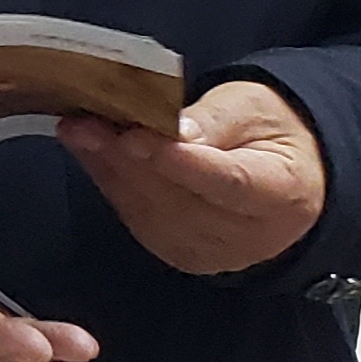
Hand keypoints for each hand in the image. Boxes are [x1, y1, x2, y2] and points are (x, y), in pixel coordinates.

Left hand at [58, 80, 326, 277]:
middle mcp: (248, 235)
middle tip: (86, 122)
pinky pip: (136, 217)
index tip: (136, 137)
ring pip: (150, 211)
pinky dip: (109, 181)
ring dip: (108, 169)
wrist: (279, 173)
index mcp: (281, 194)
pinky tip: (88, 150)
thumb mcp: (253, 108)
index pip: (228, 183)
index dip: (179, 163)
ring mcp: (210, 251)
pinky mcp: (179, 253)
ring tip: (78, 130)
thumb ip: (216, 120)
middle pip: (179, 199)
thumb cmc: (268, 132)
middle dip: (126, 159)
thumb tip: (176, 131)